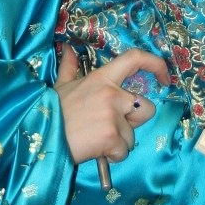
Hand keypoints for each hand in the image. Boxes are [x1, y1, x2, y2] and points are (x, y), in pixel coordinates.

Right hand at [55, 46, 168, 165]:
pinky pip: (124, 151)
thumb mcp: (61, 86)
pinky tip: (95, 150)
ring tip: (95, 139)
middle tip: (109, 126)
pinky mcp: (113, 137)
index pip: (135, 59)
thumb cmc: (50, 112)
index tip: (166, 77)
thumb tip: (68, 49)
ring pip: (133, 134)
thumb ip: (69, 67)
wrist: (38, 137)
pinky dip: (113, 155)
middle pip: (147, 107)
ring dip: (119, 141)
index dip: (156, 64)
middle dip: (134, 121)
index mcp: (101, 78)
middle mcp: (112, 93)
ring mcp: (113, 115)